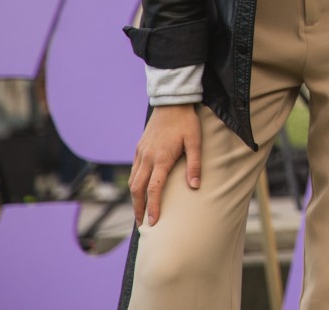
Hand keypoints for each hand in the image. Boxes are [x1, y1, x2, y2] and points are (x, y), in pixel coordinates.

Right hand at [130, 103, 201, 225]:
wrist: (172, 103)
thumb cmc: (187, 122)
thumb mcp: (195, 141)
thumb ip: (194, 164)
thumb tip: (194, 186)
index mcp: (161, 158)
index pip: (154, 189)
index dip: (153, 207)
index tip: (153, 222)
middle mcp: (147, 158)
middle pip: (137, 189)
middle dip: (138, 208)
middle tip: (142, 224)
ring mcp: (141, 153)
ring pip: (133, 181)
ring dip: (135, 198)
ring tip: (139, 211)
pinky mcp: (139, 148)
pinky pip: (134, 170)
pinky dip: (134, 184)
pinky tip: (139, 190)